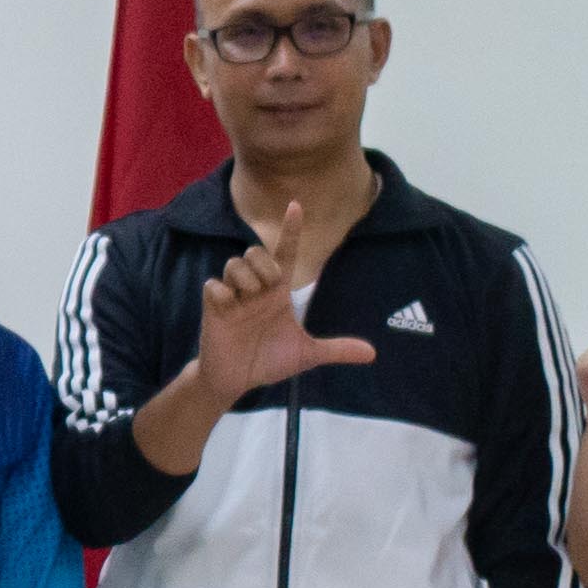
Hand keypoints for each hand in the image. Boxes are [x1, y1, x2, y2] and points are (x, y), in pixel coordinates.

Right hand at [187, 194, 382, 411]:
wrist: (238, 381)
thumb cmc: (268, 360)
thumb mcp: (306, 354)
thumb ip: (337, 349)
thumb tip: (373, 354)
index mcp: (277, 293)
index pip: (285, 253)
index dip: (290, 230)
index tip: (296, 205)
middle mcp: (255, 289)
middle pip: (255, 251)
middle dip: (264, 262)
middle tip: (268, 287)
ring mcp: (233, 297)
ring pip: (234, 263)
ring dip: (245, 277)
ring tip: (248, 299)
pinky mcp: (213, 308)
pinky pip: (214, 285)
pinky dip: (222, 292)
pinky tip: (228, 307)